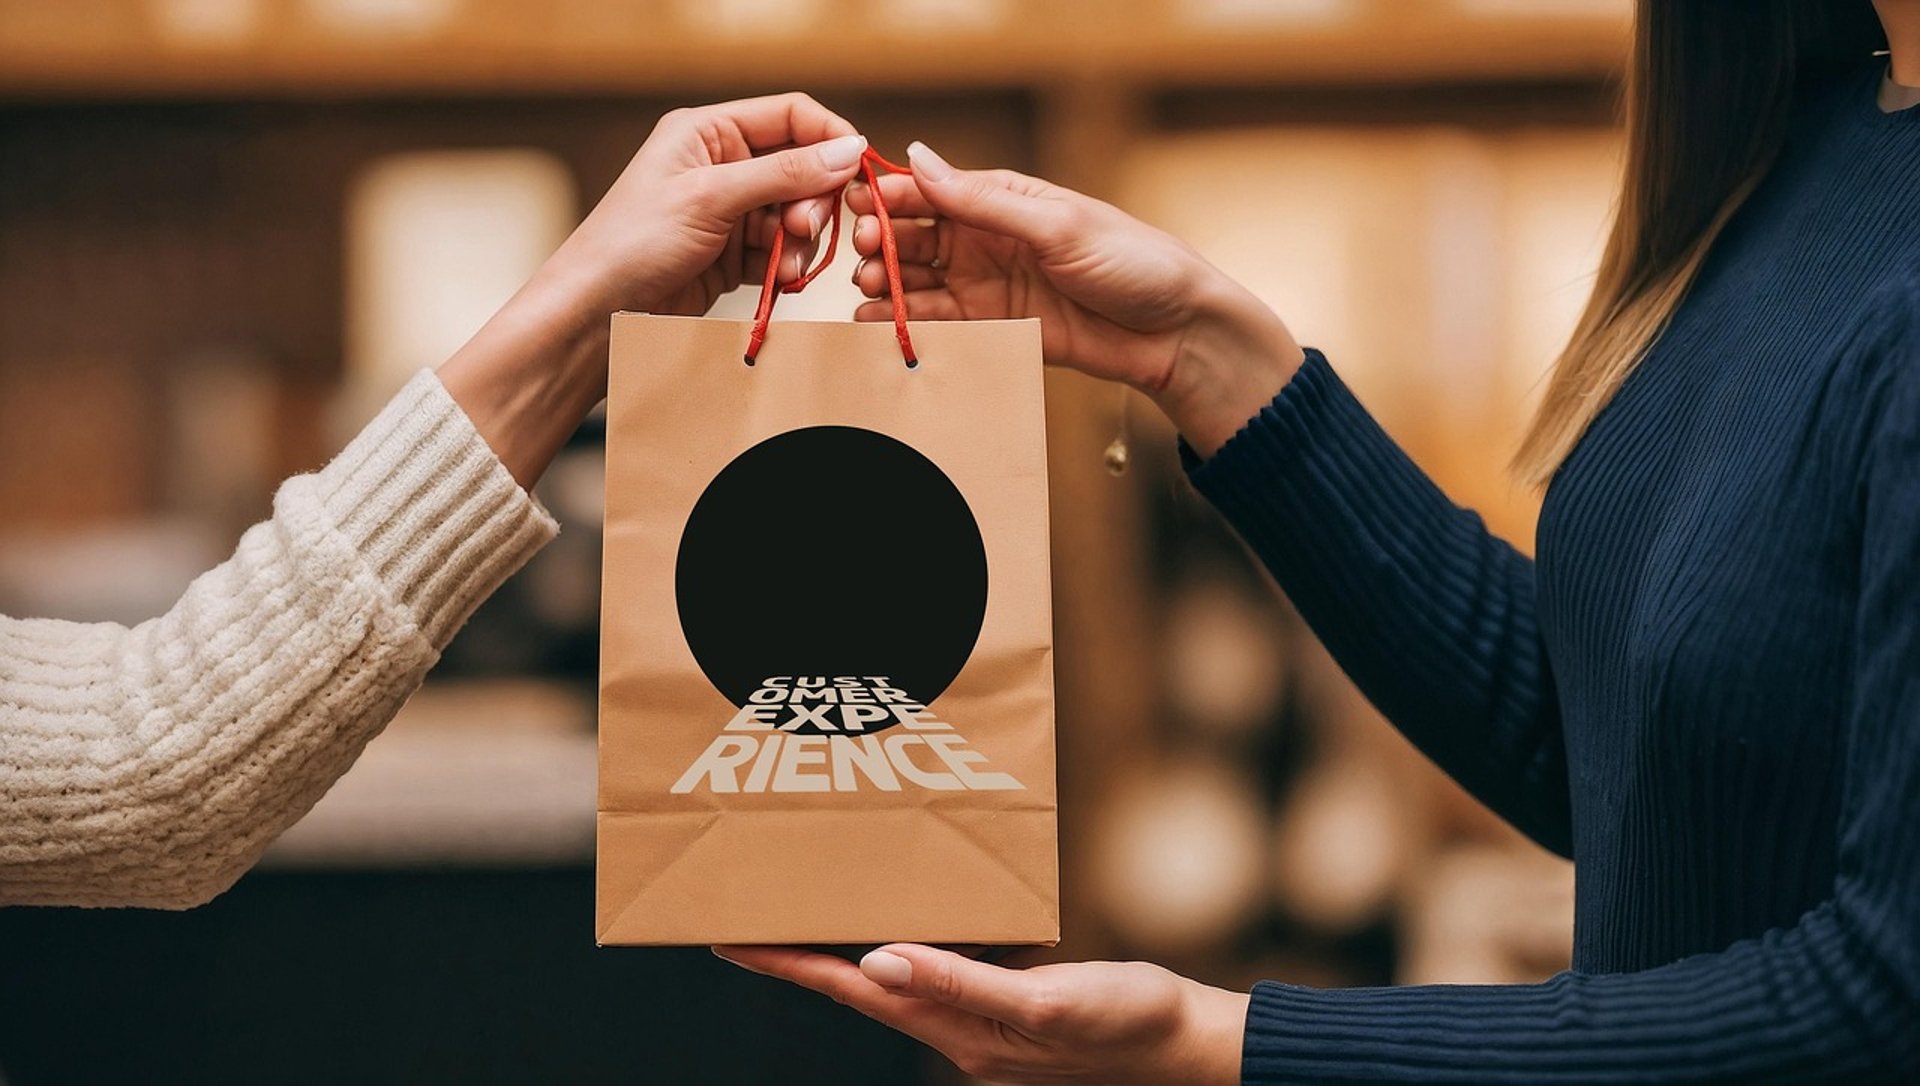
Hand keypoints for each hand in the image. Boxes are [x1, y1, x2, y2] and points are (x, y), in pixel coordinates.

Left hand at [439, 93, 868, 486]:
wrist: (597, 314)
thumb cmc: (633, 243)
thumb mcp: (711, 197)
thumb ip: (784, 174)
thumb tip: (848, 150)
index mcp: (709, 132)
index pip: (790, 116)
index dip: (829, 139)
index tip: (856, 172)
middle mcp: (721, 166)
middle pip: (800, 170)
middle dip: (813, 202)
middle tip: (806, 232)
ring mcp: (728, 212)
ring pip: (795, 216)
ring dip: (802, 242)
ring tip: (788, 267)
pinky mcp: (732, 256)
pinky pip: (781, 252)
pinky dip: (788, 267)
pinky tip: (781, 283)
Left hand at [714, 943, 1247, 1085]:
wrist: (1190, 1048)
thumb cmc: (1126, 1022)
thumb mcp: (1046, 1002)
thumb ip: (962, 984)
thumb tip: (877, 963)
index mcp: (956, 1031)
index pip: (851, 991)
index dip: (789, 965)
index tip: (732, 938)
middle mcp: (956, 1029)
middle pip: (860, 987)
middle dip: (804, 956)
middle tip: (754, 915)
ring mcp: (982, 1020)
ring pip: (896, 978)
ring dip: (848, 949)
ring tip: (812, 910)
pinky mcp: (1009, 1003)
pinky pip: (940, 970)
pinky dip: (908, 942)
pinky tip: (910, 915)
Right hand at [846, 141, 1305, 455]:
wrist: (1175, 332)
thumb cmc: (1131, 262)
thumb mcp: (1057, 225)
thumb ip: (984, 201)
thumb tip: (916, 159)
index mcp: (1003, 200)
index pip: (930, 191)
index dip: (890, 198)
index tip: (859, 209)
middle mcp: (987, 239)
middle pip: (915, 237)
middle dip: (881, 245)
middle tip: (863, 259)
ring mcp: (988, 285)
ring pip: (918, 281)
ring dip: (887, 285)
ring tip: (866, 294)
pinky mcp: (995, 328)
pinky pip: (940, 323)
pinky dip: (907, 324)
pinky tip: (879, 328)